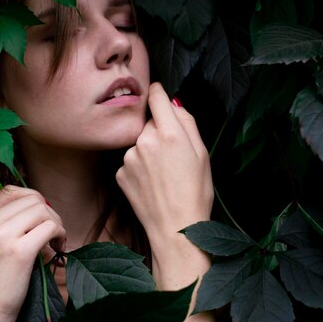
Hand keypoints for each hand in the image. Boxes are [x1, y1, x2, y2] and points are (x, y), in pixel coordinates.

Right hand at [0, 185, 65, 321]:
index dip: (32, 200)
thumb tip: (38, 204)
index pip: (10, 191)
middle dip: (48, 212)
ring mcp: (1, 236)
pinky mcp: (18, 251)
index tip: (41, 217)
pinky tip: (58, 248)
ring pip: (42, 210)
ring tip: (56, 241)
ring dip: (57, 223)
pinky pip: (50, 228)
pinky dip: (60, 235)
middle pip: (30, 198)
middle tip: (53, 232)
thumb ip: (3, 222)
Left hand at [115, 82, 213, 241]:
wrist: (176, 229)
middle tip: (173, 154)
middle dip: (159, 131)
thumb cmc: (195, 192)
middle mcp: (144, 141)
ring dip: (148, 150)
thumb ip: (187, 121)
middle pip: (149, 122)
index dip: (159, 94)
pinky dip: (139, 167)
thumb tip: (173, 102)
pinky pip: (131, 160)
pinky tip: (152, 183)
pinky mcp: (119, 173)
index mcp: (169, 133)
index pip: (156, 96)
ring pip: (139, 142)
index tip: (159, 95)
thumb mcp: (202, 153)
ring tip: (163, 174)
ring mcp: (129, 157)